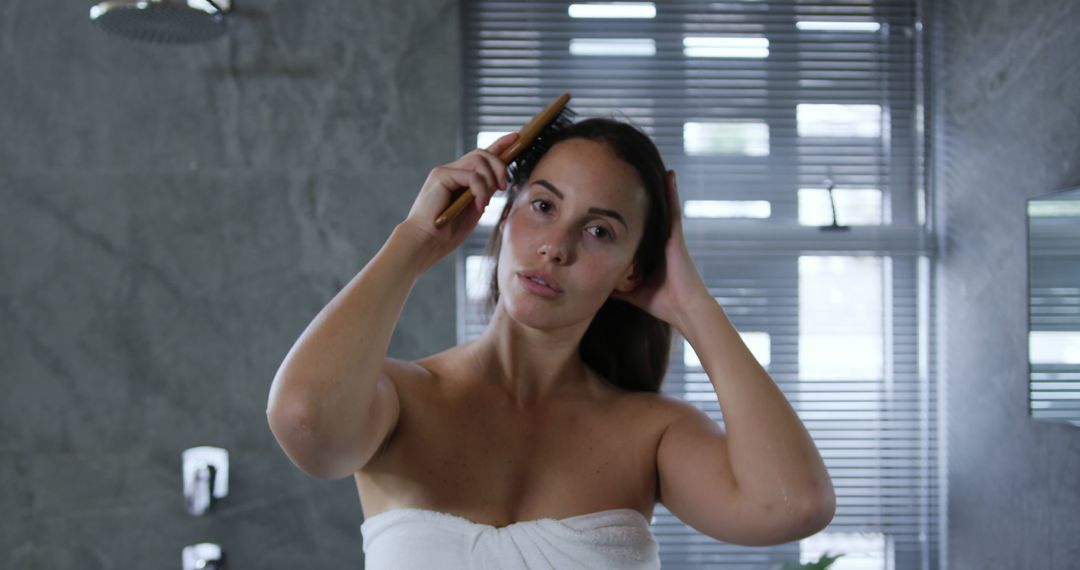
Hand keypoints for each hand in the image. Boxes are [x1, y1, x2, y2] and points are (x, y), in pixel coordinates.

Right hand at [397, 132, 518, 270]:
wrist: (425, 242)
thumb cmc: (446, 232)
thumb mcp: (473, 210)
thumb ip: (484, 194)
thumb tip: (497, 183)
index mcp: (460, 178)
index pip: (481, 155)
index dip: (500, 144)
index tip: (516, 137)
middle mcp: (451, 171)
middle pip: (483, 153)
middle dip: (500, 166)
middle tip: (504, 187)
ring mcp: (445, 171)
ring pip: (478, 160)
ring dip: (490, 179)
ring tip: (487, 200)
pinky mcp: (441, 176)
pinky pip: (470, 175)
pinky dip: (480, 190)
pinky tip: (478, 205)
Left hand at [611, 170, 711, 331]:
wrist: (683, 309)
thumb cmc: (661, 302)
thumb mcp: (631, 291)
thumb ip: (615, 285)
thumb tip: (594, 285)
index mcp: (651, 251)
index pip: (638, 227)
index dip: (629, 212)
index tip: (616, 196)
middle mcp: (660, 240)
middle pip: (648, 213)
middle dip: (640, 195)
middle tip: (628, 172)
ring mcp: (669, 237)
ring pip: (660, 207)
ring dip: (657, 187)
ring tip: (647, 165)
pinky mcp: (676, 236)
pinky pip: (673, 210)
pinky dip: (671, 192)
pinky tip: (669, 175)